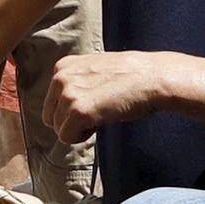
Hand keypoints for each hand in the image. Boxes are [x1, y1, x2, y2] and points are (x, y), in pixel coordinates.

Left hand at [37, 48, 167, 141]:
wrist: (154, 77)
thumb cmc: (131, 77)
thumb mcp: (96, 70)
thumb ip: (77, 82)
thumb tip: (66, 105)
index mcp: (63, 66)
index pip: (52, 102)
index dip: (72, 109)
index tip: (95, 102)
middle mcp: (60, 77)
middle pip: (50, 117)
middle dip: (70, 122)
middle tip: (98, 112)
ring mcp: (68, 94)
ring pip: (58, 129)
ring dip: (79, 129)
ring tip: (102, 114)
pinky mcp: (78, 111)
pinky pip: (66, 137)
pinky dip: (82, 137)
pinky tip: (100, 123)